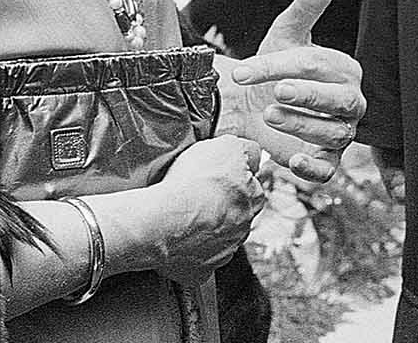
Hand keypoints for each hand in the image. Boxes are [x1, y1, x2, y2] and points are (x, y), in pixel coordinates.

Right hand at [144, 135, 266, 285]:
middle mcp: (243, 228)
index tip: (214, 175)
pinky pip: (196, 261)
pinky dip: (187, 252)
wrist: (163, 220)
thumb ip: (246, 149)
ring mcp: (222, 252)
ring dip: (204, 228)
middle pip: (234, 213)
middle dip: (219, 205)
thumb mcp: (227, 145)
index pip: (250, 185)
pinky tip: (175, 239)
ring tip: (181, 215)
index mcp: (253, 198)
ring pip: (216, 237)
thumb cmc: (192, 184)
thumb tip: (252, 153)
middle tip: (195, 194)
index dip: (230, 177)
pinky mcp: (200, 272)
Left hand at [223, 0, 364, 187]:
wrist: (253, 104)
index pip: (317, 66)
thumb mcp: (286, 33)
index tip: (244, 70)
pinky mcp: (325, 161)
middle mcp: (347, 102)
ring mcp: (338, 133)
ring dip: (300, 125)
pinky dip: (313, 167)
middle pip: (339, 102)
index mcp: (343, 70)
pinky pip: (328, 169)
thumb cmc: (275, 66)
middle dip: (308, 97)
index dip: (280, 66)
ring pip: (331, 133)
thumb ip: (309, 2)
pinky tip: (292, 160)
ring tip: (269, 113)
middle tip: (277, 92)